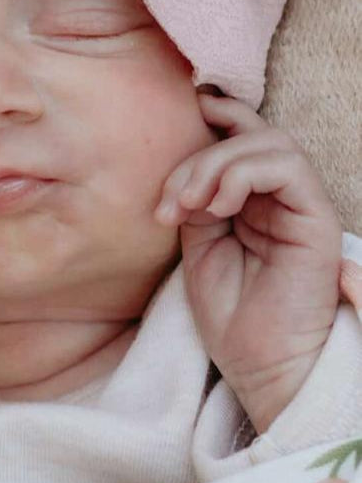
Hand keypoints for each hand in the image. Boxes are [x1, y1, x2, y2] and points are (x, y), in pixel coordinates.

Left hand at [154, 94, 342, 432]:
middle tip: (168, 203)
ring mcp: (298, 205)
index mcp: (249, 201)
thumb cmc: (231, 315)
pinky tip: (218, 207)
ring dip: (215, 165)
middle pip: (246, 136)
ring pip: (267, 142)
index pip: (237, 139)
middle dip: (196, 157)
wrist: (260, 363)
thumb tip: (186, 170)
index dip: (210, 119)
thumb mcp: (198, 250)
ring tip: (189, 206)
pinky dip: (243, 174)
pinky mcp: (315, 217)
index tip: (166, 126)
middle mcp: (277, 197)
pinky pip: (286, 166)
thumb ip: (196, 205)